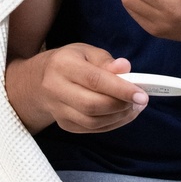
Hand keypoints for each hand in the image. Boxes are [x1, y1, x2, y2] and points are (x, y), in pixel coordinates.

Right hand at [6, 43, 148, 133]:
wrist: (38, 82)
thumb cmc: (69, 62)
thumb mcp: (86, 52)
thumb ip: (106, 61)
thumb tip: (125, 69)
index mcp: (63, 65)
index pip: (94, 80)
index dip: (120, 88)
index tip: (142, 93)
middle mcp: (56, 89)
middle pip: (92, 105)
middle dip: (121, 105)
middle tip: (141, 100)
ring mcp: (58, 111)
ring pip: (93, 121)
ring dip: (119, 117)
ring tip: (135, 107)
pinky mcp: (65, 125)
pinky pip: (92, 129)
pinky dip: (112, 124)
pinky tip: (123, 114)